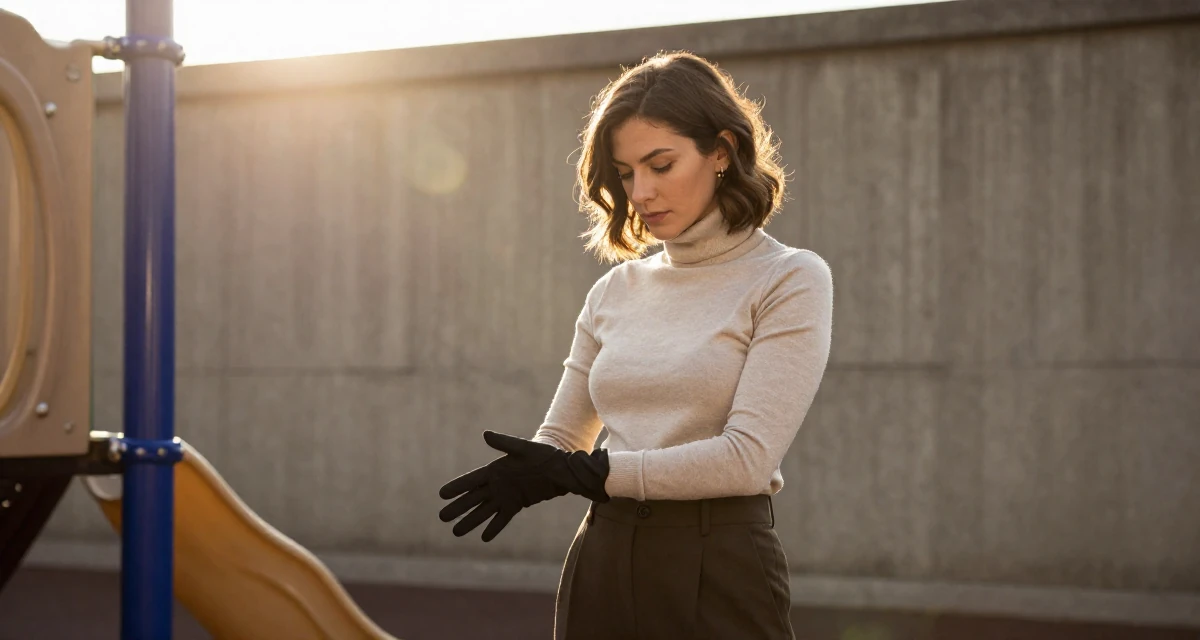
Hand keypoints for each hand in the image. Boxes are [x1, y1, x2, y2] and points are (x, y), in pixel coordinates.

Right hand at [437, 431, 609, 541]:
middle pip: (473, 498)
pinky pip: (502, 518)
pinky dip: (494, 527)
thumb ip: (504, 443)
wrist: (560, 468)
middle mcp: (497, 484)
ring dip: (471, 521)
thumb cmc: (542, 454)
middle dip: (458, 508)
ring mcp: (506, 495)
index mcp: (495, 470)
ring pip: (484, 511)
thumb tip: (485, 434)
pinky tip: (483, 537)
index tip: (441, 494)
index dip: (457, 487)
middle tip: (442, 517)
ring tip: (456, 532)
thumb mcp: (523, 448)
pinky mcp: (517, 504)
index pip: (471, 480)